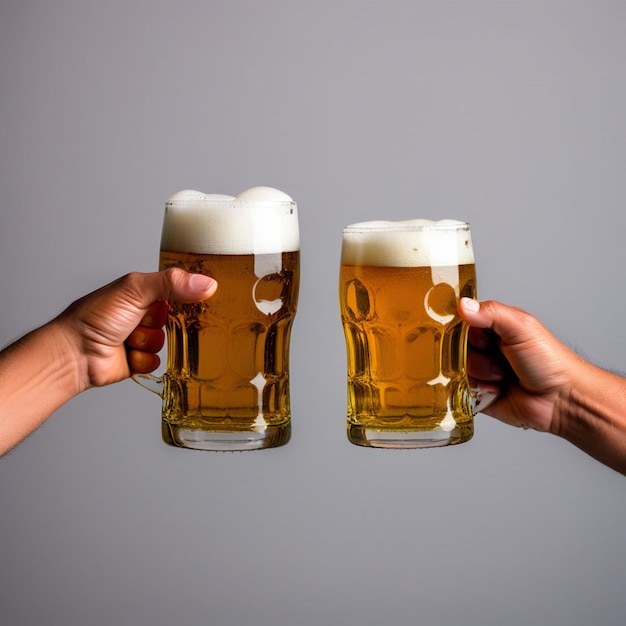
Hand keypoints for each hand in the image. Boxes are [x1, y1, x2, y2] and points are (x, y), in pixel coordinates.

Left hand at [60, 269, 216, 388]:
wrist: (74, 353)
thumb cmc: (95, 317)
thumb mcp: (135, 290)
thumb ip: (171, 283)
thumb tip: (208, 283)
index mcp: (142, 292)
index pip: (177, 291)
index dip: (185, 297)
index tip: (195, 301)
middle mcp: (142, 313)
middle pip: (175, 319)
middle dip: (162, 323)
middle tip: (146, 320)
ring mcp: (141, 337)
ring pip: (166, 342)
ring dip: (148, 343)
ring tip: (129, 339)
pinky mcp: (139, 360)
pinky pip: (157, 362)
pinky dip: (143, 360)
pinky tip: (128, 354)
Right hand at [458, 298, 578, 431]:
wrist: (562, 400)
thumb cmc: (550, 361)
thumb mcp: (522, 327)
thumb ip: (491, 313)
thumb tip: (463, 304)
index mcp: (495, 328)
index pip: (463, 322)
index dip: (466, 330)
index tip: (481, 337)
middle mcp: (487, 349)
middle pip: (457, 347)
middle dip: (476, 354)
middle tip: (497, 356)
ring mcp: (483, 372)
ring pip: (459, 369)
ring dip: (481, 374)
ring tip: (503, 376)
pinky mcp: (479, 394)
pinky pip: (461, 391)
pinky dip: (479, 391)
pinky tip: (498, 390)